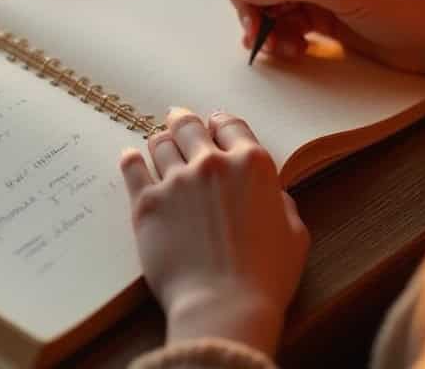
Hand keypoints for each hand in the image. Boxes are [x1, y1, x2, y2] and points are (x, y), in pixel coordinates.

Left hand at [119, 108, 309, 356]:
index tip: (213, 125)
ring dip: (160, 141)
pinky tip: (131, 157)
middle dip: (183, 121)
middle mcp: (212, 163)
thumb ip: (281, 203)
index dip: (220, 123)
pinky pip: (131, 167)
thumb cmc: (265, 278)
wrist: (223, 306)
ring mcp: (176, 181)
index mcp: (252, 165)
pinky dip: (131, 159)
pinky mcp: (146, 202)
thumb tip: (273, 194)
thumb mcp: (294, 235)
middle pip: (189, 126)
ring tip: (157, 144)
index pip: (230, 125)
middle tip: (177, 119)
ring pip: (159, 142)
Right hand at [230, 0, 424, 101]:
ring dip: (269, 27)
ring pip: (271, 4)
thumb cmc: (399, 6)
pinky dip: (283, 37)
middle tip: (255, 35)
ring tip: (282, 49)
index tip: (245, 4)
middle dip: (256, 6)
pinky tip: (296, 51)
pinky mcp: (321, 15)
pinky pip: (286, 23)